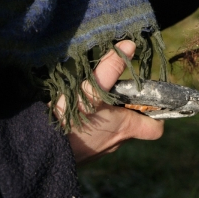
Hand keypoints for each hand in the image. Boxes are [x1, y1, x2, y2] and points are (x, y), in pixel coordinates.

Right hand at [54, 40, 163, 164]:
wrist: (42, 149)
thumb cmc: (73, 120)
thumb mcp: (92, 89)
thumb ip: (110, 68)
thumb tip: (129, 45)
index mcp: (126, 127)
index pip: (155, 129)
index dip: (156, 116)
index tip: (148, 101)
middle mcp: (116, 142)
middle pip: (132, 125)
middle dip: (127, 109)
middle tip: (116, 92)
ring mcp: (99, 150)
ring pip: (112, 130)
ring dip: (108, 116)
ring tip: (94, 100)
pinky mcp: (82, 152)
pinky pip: (95, 136)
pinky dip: (92, 125)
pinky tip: (78, 113)